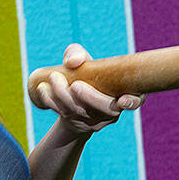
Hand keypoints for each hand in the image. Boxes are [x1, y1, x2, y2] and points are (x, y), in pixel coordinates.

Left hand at [30, 44, 144, 135]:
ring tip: (53, 78)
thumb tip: (73, 62)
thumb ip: (78, 54)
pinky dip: (52, 101)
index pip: (135, 100)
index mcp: (126, 93)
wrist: (72, 100)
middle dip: (90, 98)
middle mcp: (114, 111)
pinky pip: (65, 114)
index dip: (132, 102)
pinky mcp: (78, 125)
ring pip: (82, 112)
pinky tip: (43, 89)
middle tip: (75, 85)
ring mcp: (96, 121)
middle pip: (106, 109)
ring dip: (64, 96)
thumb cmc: (86, 74)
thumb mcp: (84, 61)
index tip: (123, 100)